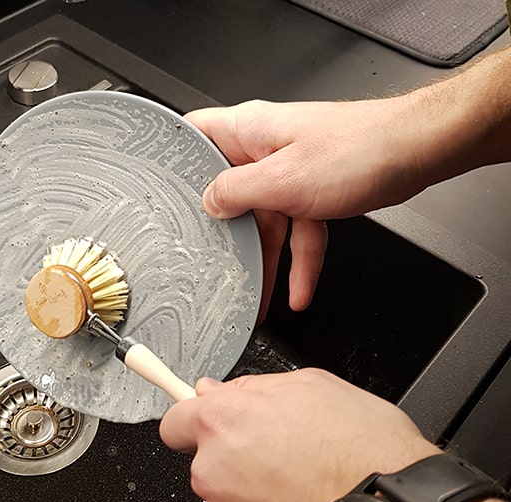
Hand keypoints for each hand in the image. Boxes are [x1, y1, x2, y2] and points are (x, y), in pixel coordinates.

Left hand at [159, 369, 440, 501]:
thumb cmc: (367, 451)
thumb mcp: (315, 387)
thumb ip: (254, 388)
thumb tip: (218, 391)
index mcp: (225, 422)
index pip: (176, 422)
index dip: (194, 423)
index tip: (203, 426)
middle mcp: (215, 471)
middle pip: (208, 464)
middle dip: (236, 460)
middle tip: (283, 459)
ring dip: (257, 497)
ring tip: (305, 491)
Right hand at [185, 97, 428, 318]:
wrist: (416, 151)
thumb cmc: (359, 150)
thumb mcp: (282, 180)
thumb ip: (237, 193)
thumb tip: (208, 203)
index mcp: (246, 131)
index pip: (192, 135)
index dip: (172, 159)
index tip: (158, 191)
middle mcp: (263, 149)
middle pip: (227, 193)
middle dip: (222, 233)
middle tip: (208, 262)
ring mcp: (287, 171)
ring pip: (264, 222)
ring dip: (264, 261)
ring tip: (257, 297)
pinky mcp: (311, 190)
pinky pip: (296, 231)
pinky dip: (299, 261)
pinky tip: (298, 289)